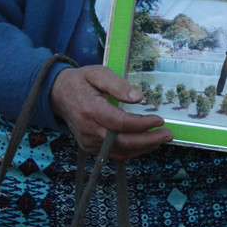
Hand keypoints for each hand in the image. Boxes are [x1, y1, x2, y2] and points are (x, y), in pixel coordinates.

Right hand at [49, 65, 172, 159]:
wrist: (57, 94)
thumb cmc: (81, 81)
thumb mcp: (98, 73)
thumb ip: (118, 85)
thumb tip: (139, 97)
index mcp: (91, 110)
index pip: (121, 123)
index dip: (142, 124)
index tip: (159, 119)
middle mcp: (89, 129)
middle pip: (122, 142)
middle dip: (148, 140)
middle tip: (168, 135)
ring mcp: (88, 141)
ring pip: (119, 151)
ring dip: (142, 148)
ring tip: (160, 140)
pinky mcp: (88, 147)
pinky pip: (112, 153)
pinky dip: (130, 151)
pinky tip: (144, 144)